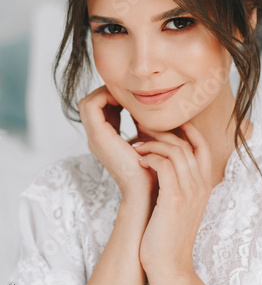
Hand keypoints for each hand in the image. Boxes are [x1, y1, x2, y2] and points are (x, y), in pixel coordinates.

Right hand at [78, 86, 156, 200]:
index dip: (110, 97)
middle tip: (126, 94)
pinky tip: (125, 102)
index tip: (130, 97)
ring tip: (125, 97)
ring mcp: (95, 138)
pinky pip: (91, 106)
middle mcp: (96, 139)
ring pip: (87, 104)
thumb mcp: (146, 142)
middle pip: (89, 105)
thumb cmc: (151, 169)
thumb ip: (142, 126)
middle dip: (106, 94)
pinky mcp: (99, 137)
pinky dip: (104, 97)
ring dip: (105, 94)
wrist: (145, 190)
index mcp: (105, 140)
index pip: (97, 109)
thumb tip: (148, 111)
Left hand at [134, 121, 212, 274]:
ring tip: (136, 146)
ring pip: (175, 150)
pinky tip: (139, 160)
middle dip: (163, 132)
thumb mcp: (179, 205)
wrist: (169, 265)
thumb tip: (163, 162)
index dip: (186, 129)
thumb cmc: (168, 234)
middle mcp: (201, 185)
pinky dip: (150, 157)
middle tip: (142, 129)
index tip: (164, 124)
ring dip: (153, 143)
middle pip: (187, 143)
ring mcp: (190, 192)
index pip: (202, 146)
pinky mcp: (174, 199)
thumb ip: (177, 182)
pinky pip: (164, 165)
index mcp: (204, 184)